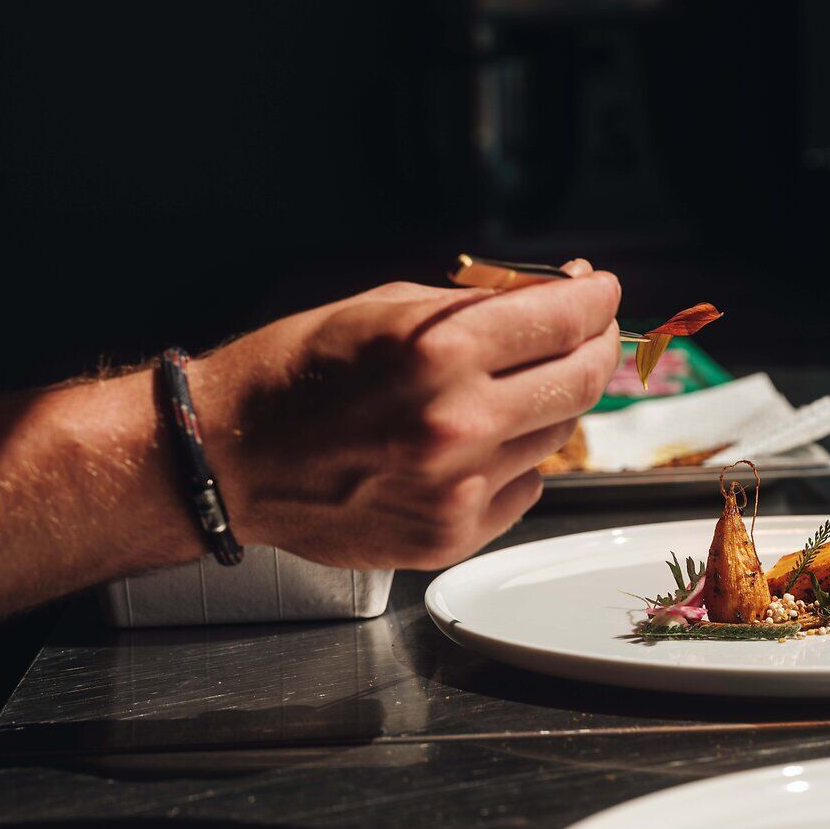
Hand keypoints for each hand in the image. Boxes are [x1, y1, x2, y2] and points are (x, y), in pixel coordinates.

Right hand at [194, 260, 620, 568]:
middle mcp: (457, 424)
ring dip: (545, 404)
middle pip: (580, 382)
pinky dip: (512, 459)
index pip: (566, 320)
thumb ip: (478, 306)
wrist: (229, 459)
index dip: (595, 299)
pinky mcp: (450, 536)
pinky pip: (523, 486)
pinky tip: (468, 444)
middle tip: (588, 333)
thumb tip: (560, 299)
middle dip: (595, 348)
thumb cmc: (296, 374)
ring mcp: (458, 490)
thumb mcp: (384, 308)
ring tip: (502, 388)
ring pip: (556, 437)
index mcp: (439, 353)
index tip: (600, 292)